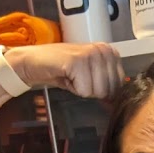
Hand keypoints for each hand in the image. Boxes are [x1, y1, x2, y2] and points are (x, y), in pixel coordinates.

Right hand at [5, 42, 124, 98]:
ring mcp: (91, 54)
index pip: (119, 85)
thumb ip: (107, 85)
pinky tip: (65, 76)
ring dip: (81, 89)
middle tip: (77, 78)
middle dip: (91, 91)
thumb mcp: (90, 75)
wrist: (34, 62)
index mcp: (110, 52)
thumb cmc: (62, 70)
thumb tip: (118, 103)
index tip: (87, 80)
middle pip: (109, 90)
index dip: (102, 91)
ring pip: (97, 92)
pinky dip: (73, 88)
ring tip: (71, 77)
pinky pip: (84, 91)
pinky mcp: (78, 61)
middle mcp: (103, 49)